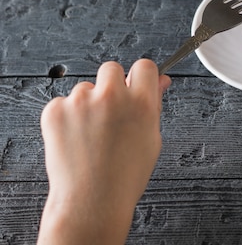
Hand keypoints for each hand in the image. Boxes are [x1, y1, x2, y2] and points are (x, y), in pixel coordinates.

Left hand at [38, 59, 170, 243]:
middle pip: (111, 69)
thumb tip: (159, 83)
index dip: (140, 76)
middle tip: (111, 111)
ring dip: (88, 104)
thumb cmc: (125, 176)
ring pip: (85, 89)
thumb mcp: (152, 139)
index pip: (144, 67)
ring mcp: (81, 102)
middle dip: (112, 84)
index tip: (136, 84)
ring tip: (92, 135)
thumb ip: (153, 106)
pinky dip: (68, 117)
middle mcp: (112, 97)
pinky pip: (63, 103)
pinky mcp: (56, 110)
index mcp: (141, 103)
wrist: (92, 200)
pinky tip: (76, 138)